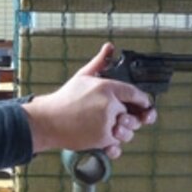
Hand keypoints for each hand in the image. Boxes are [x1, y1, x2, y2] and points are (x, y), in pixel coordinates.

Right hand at [22, 43, 156, 157]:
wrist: (48, 120)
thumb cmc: (64, 99)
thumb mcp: (83, 76)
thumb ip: (99, 62)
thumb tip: (109, 46)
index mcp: (107, 87)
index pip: (135, 93)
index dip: (141, 100)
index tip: (143, 104)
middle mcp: (110, 104)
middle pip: (134, 115)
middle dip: (129, 118)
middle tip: (117, 118)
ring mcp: (107, 122)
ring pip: (128, 132)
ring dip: (121, 132)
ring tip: (107, 128)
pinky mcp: (102, 138)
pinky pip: (117, 144)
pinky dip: (113, 145)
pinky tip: (105, 138)